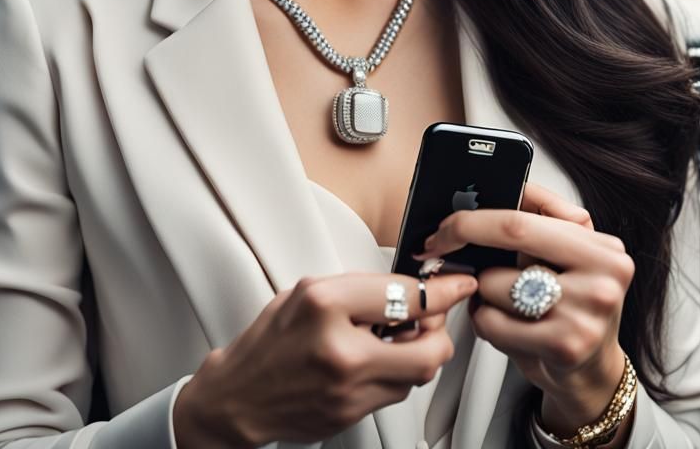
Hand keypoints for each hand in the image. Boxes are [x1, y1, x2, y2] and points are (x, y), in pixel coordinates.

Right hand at [173, 270, 477, 447]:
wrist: (239, 397)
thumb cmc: (270, 339)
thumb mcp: (307, 291)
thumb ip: (359, 288)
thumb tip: (409, 287)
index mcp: (326, 303)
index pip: (405, 295)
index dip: (441, 290)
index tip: (460, 284)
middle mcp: (341, 348)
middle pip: (429, 347)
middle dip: (440, 329)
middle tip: (432, 316)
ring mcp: (348, 388)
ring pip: (419, 373)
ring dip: (420, 352)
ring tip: (397, 336)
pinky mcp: (352, 415)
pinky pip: (397, 392)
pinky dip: (398, 373)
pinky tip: (378, 359)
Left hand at [413, 182, 632, 430]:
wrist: (593, 372)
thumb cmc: (572, 307)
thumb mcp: (568, 256)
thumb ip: (539, 218)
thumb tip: (479, 195)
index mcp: (603, 248)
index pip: (524, 217)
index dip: (475, 217)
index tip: (446, 223)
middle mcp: (602, 278)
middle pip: (511, 238)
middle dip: (464, 240)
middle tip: (439, 248)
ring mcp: (584, 314)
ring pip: (495, 284)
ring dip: (482, 292)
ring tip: (503, 302)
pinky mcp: (564, 346)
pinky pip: (493, 322)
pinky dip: (485, 322)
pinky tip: (505, 326)